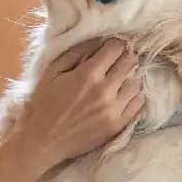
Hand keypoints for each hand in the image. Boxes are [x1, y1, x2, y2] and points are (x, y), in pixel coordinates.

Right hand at [12, 37, 143, 166]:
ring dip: (130, 77)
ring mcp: (114, 110)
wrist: (43, 141)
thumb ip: (75, 53)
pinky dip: (134, 96)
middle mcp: (105, 91)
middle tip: (116, 61)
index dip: (114, 44)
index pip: (116, 48)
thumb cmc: (44, 104)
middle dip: (124, 57)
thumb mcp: (52, 72)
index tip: (110, 48)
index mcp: (88, 75)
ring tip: (119, 80)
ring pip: (137, 83)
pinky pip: (138, 104)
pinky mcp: (118, 125)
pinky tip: (123, 96)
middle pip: (129, 62)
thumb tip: (97, 41)